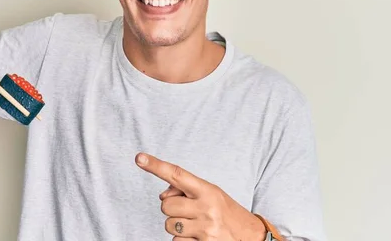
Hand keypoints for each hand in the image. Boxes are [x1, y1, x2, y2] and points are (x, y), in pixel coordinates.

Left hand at [135, 152, 266, 240]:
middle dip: (171, 209)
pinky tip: (198, 237)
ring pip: (169, 225)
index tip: (139, 158)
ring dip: (177, 226)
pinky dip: (183, 240)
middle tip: (188, 211)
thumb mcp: (210, 193)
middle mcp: (206, 207)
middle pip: (165, 206)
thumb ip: (185, 190)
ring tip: (196, 225)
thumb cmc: (225, 211)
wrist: (251, 236)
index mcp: (207, 190)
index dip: (156, 166)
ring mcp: (205, 228)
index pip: (177, 174)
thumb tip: (162, 196)